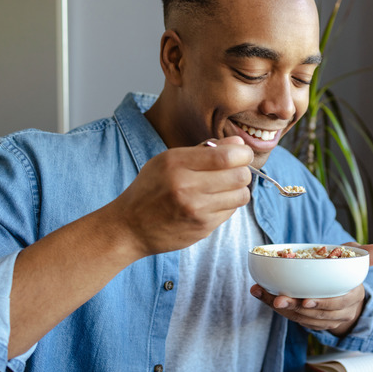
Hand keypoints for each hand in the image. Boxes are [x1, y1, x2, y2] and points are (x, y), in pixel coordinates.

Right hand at [104, 136, 252, 257]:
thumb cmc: (150, 189)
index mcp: (176, 163)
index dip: (243, 153)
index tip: (241, 154)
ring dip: (238, 190)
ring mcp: (195, 210)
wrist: (129, 227)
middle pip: (239, 176)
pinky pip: (231, 212)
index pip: (227, 156)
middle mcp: (186, 186)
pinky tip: (213, 203)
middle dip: (243, 171)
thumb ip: (204, 150)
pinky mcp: (202, 228)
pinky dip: (227, 205)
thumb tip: (237, 143)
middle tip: (235, 171)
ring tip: (225, 187)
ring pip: (241, 195)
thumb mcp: (168, 160)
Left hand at [250, 242, 372, 335]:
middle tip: (278, 299)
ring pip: (301, 318)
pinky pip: (292, 318)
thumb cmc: (348, 274)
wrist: (346, 296)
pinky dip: (275, 308)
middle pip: (316, 313)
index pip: (339, 302)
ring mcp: (324, 319)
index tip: (307, 300)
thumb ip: (366, 254)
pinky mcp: (309, 321)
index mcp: (352, 296)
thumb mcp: (357, 260)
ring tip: (265, 295)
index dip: (323, 304)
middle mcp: (339, 311)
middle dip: (295, 307)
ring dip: (281, 308)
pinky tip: (261, 294)